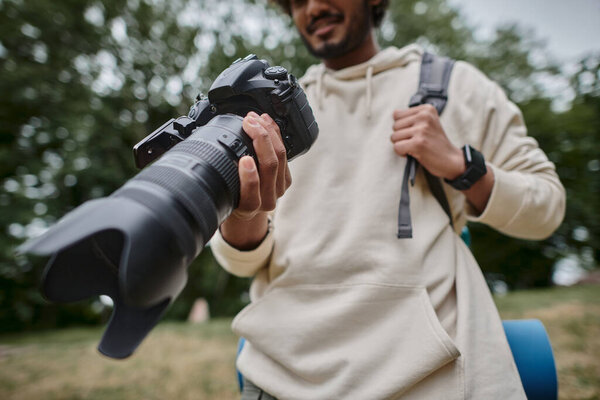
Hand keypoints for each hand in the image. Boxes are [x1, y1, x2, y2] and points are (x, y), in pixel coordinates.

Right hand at [220, 111, 291, 249]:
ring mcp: (279, 189)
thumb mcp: (221, 193)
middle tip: (248, 122)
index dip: (250, 177)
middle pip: (270, 165)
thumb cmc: (230, 198)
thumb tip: (202, 152)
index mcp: (248, 207)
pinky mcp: (286, 179)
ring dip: (268, 132)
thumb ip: (219, 178)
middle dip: (260, 138)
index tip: (244, 159)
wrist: (246, 212)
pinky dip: (276, 134)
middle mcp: (267, 200)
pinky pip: (285, 153)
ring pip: (280, 156)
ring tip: (255, 118)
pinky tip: (267, 123)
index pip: (252, 194)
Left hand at [390, 104, 464, 179]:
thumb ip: (413, 117)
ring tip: (415, 147)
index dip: (402, 126)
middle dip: (401, 136)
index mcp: (426, 109)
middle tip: (415, 141)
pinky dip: (402, 153)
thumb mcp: (428, 122)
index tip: (414, 132)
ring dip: (402, 145)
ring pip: (394, 137)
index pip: (397, 114)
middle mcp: (424, 116)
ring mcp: (421, 130)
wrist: (451, 160)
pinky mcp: (418, 143)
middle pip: (394, 126)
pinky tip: (413, 153)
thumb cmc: (436, 143)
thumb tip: (394, 114)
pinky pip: (397, 147)